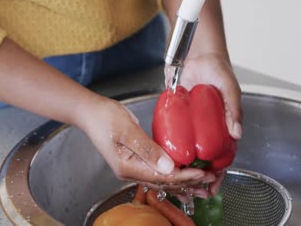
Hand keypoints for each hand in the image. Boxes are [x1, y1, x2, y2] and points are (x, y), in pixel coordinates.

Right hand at [79, 96, 215, 190]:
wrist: (90, 112)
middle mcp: (131, 172)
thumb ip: (147, 149)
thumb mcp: (127, 131)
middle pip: (164, 182)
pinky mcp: (136, 161)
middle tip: (210, 181)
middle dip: (188, 183)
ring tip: (202, 186)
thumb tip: (168, 167)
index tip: (202, 174)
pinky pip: (157, 172)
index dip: (184, 176)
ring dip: (183, 183)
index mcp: (128, 167)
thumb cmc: (105, 118)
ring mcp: (133, 168)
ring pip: (162, 180)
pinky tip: (183, 177)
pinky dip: (173, 175)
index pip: (162, 177)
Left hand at [180, 53, 242, 196]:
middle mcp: (209, 128)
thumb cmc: (217, 69)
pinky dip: (171, 150)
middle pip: (205, 158)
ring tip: (178, 182)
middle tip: (192, 192)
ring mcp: (192, 124)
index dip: (219, 173)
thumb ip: (234, 108)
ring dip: (185, 168)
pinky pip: (174, 137)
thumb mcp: (229, 88)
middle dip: (200, 177)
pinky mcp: (177, 118)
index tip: (213, 187)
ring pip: (189, 151)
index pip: (224, 155)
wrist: (196, 53)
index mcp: (225, 125)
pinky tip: (166, 160)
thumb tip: (236, 134)